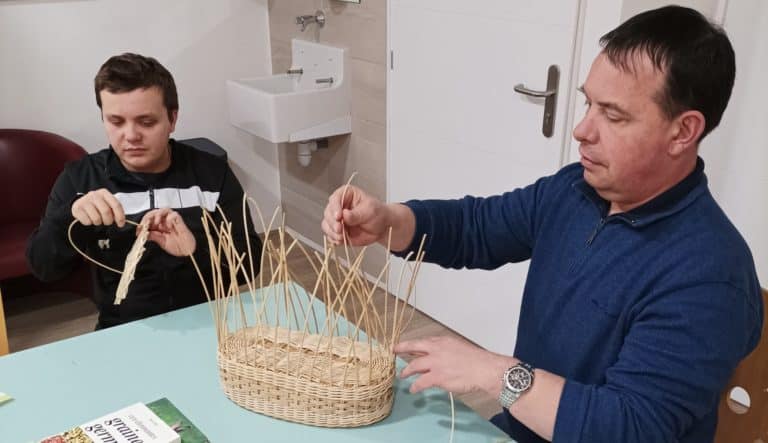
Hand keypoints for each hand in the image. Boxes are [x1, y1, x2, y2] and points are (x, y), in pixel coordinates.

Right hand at [71, 188, 125, 226]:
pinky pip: (87, 221)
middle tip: (107, 222)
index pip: (116, 205)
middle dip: (108, 221)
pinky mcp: (77, 208)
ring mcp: (85, 201)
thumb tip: (121, 221)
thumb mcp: (106, 204)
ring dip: (98, 223)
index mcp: (104, 193)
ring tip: (97, 220)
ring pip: (97, 218)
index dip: (120, 216)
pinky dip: (89, 223)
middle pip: (106, 212)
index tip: (121, 224)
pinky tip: (88, 219)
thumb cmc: (96, 206)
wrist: (79, 205)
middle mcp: (94, 195)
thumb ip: (113, 210)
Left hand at [139, 208, 195, 255]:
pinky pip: (172, 214)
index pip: (149, 220)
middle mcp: (165, 222)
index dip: (143, 223)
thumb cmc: (176, 246)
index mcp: (159, 226)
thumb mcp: (160, 241)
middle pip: (154, 213)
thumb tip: (142, 232)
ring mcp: (172, 220)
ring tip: (155, 223)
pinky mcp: (179, 220)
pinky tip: (168, 227)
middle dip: (147, 218)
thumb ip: (152, 235)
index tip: (138, 230)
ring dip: (157, 215)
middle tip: (144, 225)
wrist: (186, 250)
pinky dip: (169, 219)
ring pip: (162, 210)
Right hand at [322, 185, 389, 246]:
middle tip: (340, 229)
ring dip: (332, 232)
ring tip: (342, 237)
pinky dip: (334, 239)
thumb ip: (356, 214)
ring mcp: (336, 219)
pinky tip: (341, 241)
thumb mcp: (370, 211)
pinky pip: (330, 235)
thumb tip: (345, 215)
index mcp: (346, 195)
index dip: (335, 208)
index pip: (335, 199)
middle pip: (328, 212)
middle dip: (332, 222)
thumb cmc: (377, 213)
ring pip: (326, 224)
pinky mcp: (337, 231)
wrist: (382, 227)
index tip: (339, 216)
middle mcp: (338, 206)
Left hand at [394, 336, 513, 395]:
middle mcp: (436, 350)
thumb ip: (446, 350)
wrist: (483, 369)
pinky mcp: (437, 377)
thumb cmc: (476, 360)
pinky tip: (413, 389)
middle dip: (402, 348)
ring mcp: (435, 363)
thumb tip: (439, 355)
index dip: (413, 344)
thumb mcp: (458, 347)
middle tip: (394, 351)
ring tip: (402, 375)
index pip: (423, 341)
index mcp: (442, 342)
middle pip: (414, 347)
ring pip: (414, 365)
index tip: (405, 345)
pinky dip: (415, 386)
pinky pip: (421, 382)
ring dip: (407, 371)